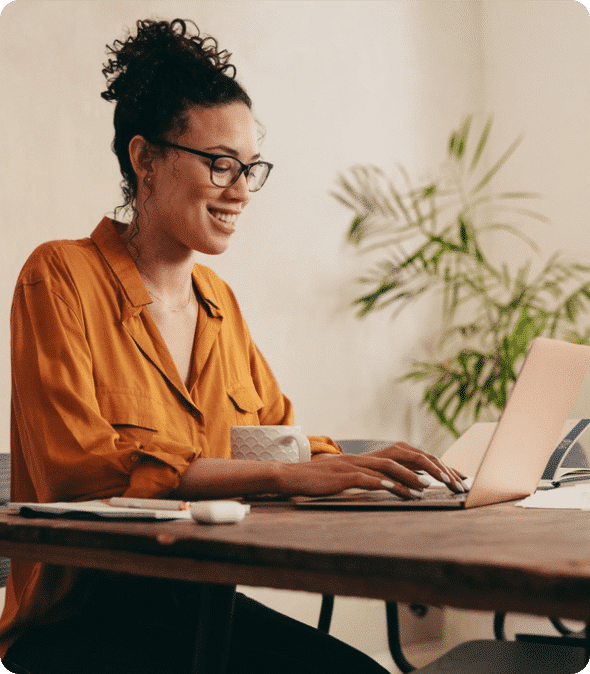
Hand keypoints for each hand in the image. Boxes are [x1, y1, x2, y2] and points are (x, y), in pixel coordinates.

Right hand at [276, 442, 466, 499]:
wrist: (293, 477)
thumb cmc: (323, 481)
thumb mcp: (352, 479)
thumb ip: (373, 479)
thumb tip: (397, 486)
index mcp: (371, 458)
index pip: (409, 457)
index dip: (432, 465)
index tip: (452, 477)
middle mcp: (367, 458)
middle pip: (405, 457)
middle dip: (430, 469)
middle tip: (449, 482)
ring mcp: (355, 465)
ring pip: (389, 467)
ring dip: (411, 477)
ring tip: (428, 488)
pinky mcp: (343, 476)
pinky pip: (368, 478)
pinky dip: (385, 483)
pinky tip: (397, 491)